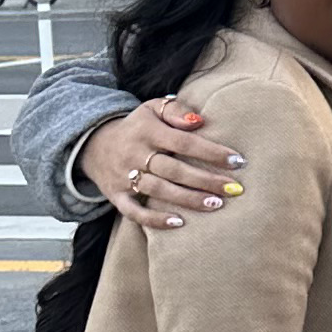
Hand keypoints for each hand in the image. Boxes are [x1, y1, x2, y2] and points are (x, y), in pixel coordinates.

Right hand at [80, 96, 243, 230]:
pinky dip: (154, 220)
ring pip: (158, 191)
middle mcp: (135, 154)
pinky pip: (134, 212)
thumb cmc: (138, 127)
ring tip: (216, 205)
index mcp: (147, 131)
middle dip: (206, 180)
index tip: (238, 161)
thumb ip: (176, 110)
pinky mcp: (117, 197)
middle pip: (174, 170)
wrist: (93, 144)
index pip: (183, 142)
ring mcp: (124, 177)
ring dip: (188, 199)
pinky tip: (179, 223)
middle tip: (234, 189)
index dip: (211, 152)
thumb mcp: (152, 108)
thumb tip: (199, 122)